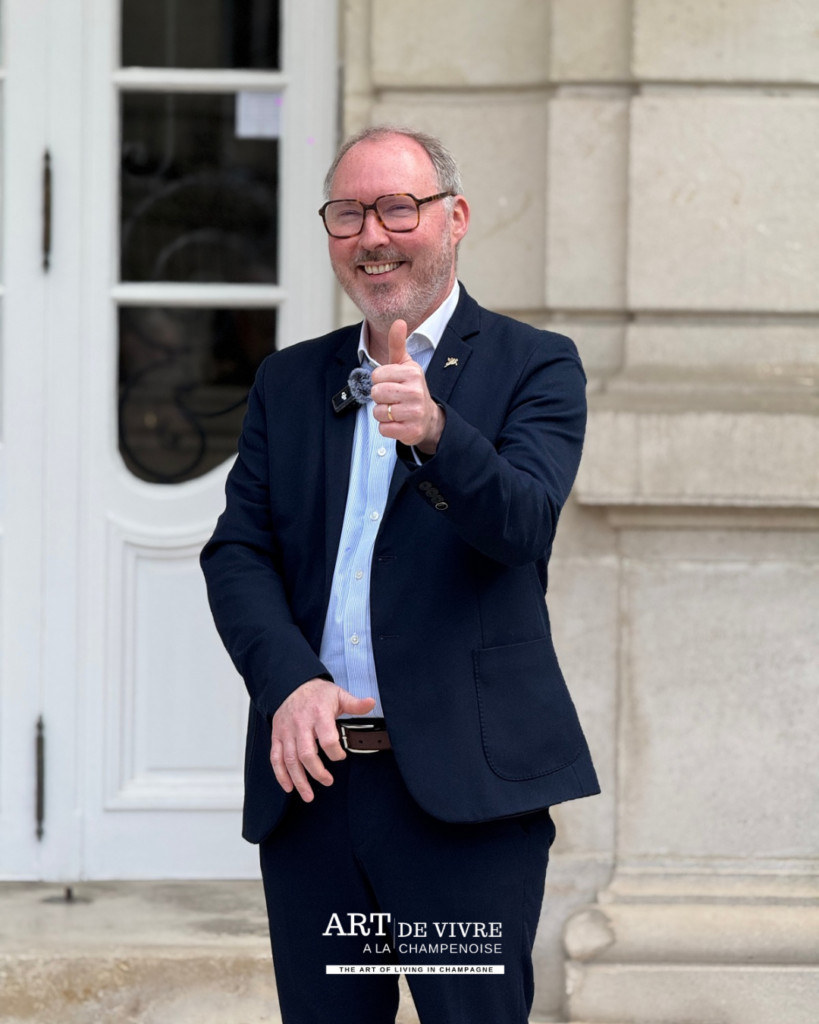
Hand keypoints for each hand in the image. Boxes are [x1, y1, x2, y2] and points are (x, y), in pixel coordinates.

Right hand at [270, 678, 375, 800]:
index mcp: (319, 714)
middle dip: (317, 772)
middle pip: (306, 754)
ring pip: (290, 760)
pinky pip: (276, 758)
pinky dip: (280, 774)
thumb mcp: (339, 694)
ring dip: (299, 780)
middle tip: (328, 781)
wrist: (292, 684)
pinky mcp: (277, 736)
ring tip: (308, 796)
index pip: (327, 739)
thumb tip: (371, 703)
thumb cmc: (318, 693)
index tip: (342, 757)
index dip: (336, 753)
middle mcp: (301, 724)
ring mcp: (287, 731)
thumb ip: (355, 703)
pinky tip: (288, 787)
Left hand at [370, 320, 445, 452]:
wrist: (428, 417)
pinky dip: (387, 427)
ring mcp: (414, 412)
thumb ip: (397, 344)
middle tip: (393, 398)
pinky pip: (383, 429)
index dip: (380, 380)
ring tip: (396, 410)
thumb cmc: (411, 388)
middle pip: (376, 393)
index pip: (377, 375)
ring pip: (378, 412)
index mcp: (412, 373)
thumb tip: (399, 321)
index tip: (392, 383)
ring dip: (383, 414)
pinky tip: (398, 422)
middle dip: (380, 398)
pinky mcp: (411, 430)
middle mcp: (415, 392)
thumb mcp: (405, 365)